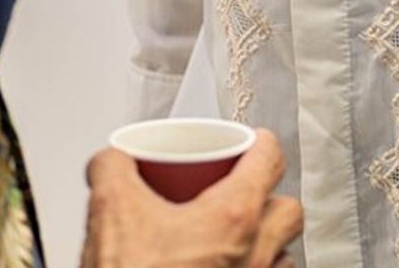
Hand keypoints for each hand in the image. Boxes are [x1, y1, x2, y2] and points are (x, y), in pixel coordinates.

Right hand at [81, 130, 303, 267]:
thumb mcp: (110, 211)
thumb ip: (112, 170)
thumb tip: (112, 160)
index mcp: (232, 218)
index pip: (269, 161)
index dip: (262, 144)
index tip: (254, 141)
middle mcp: (254, 255)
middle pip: (288, 211)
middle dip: (271, 196)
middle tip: (245, 190)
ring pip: (283, 254)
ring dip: (267, 240)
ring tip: (237, 235)